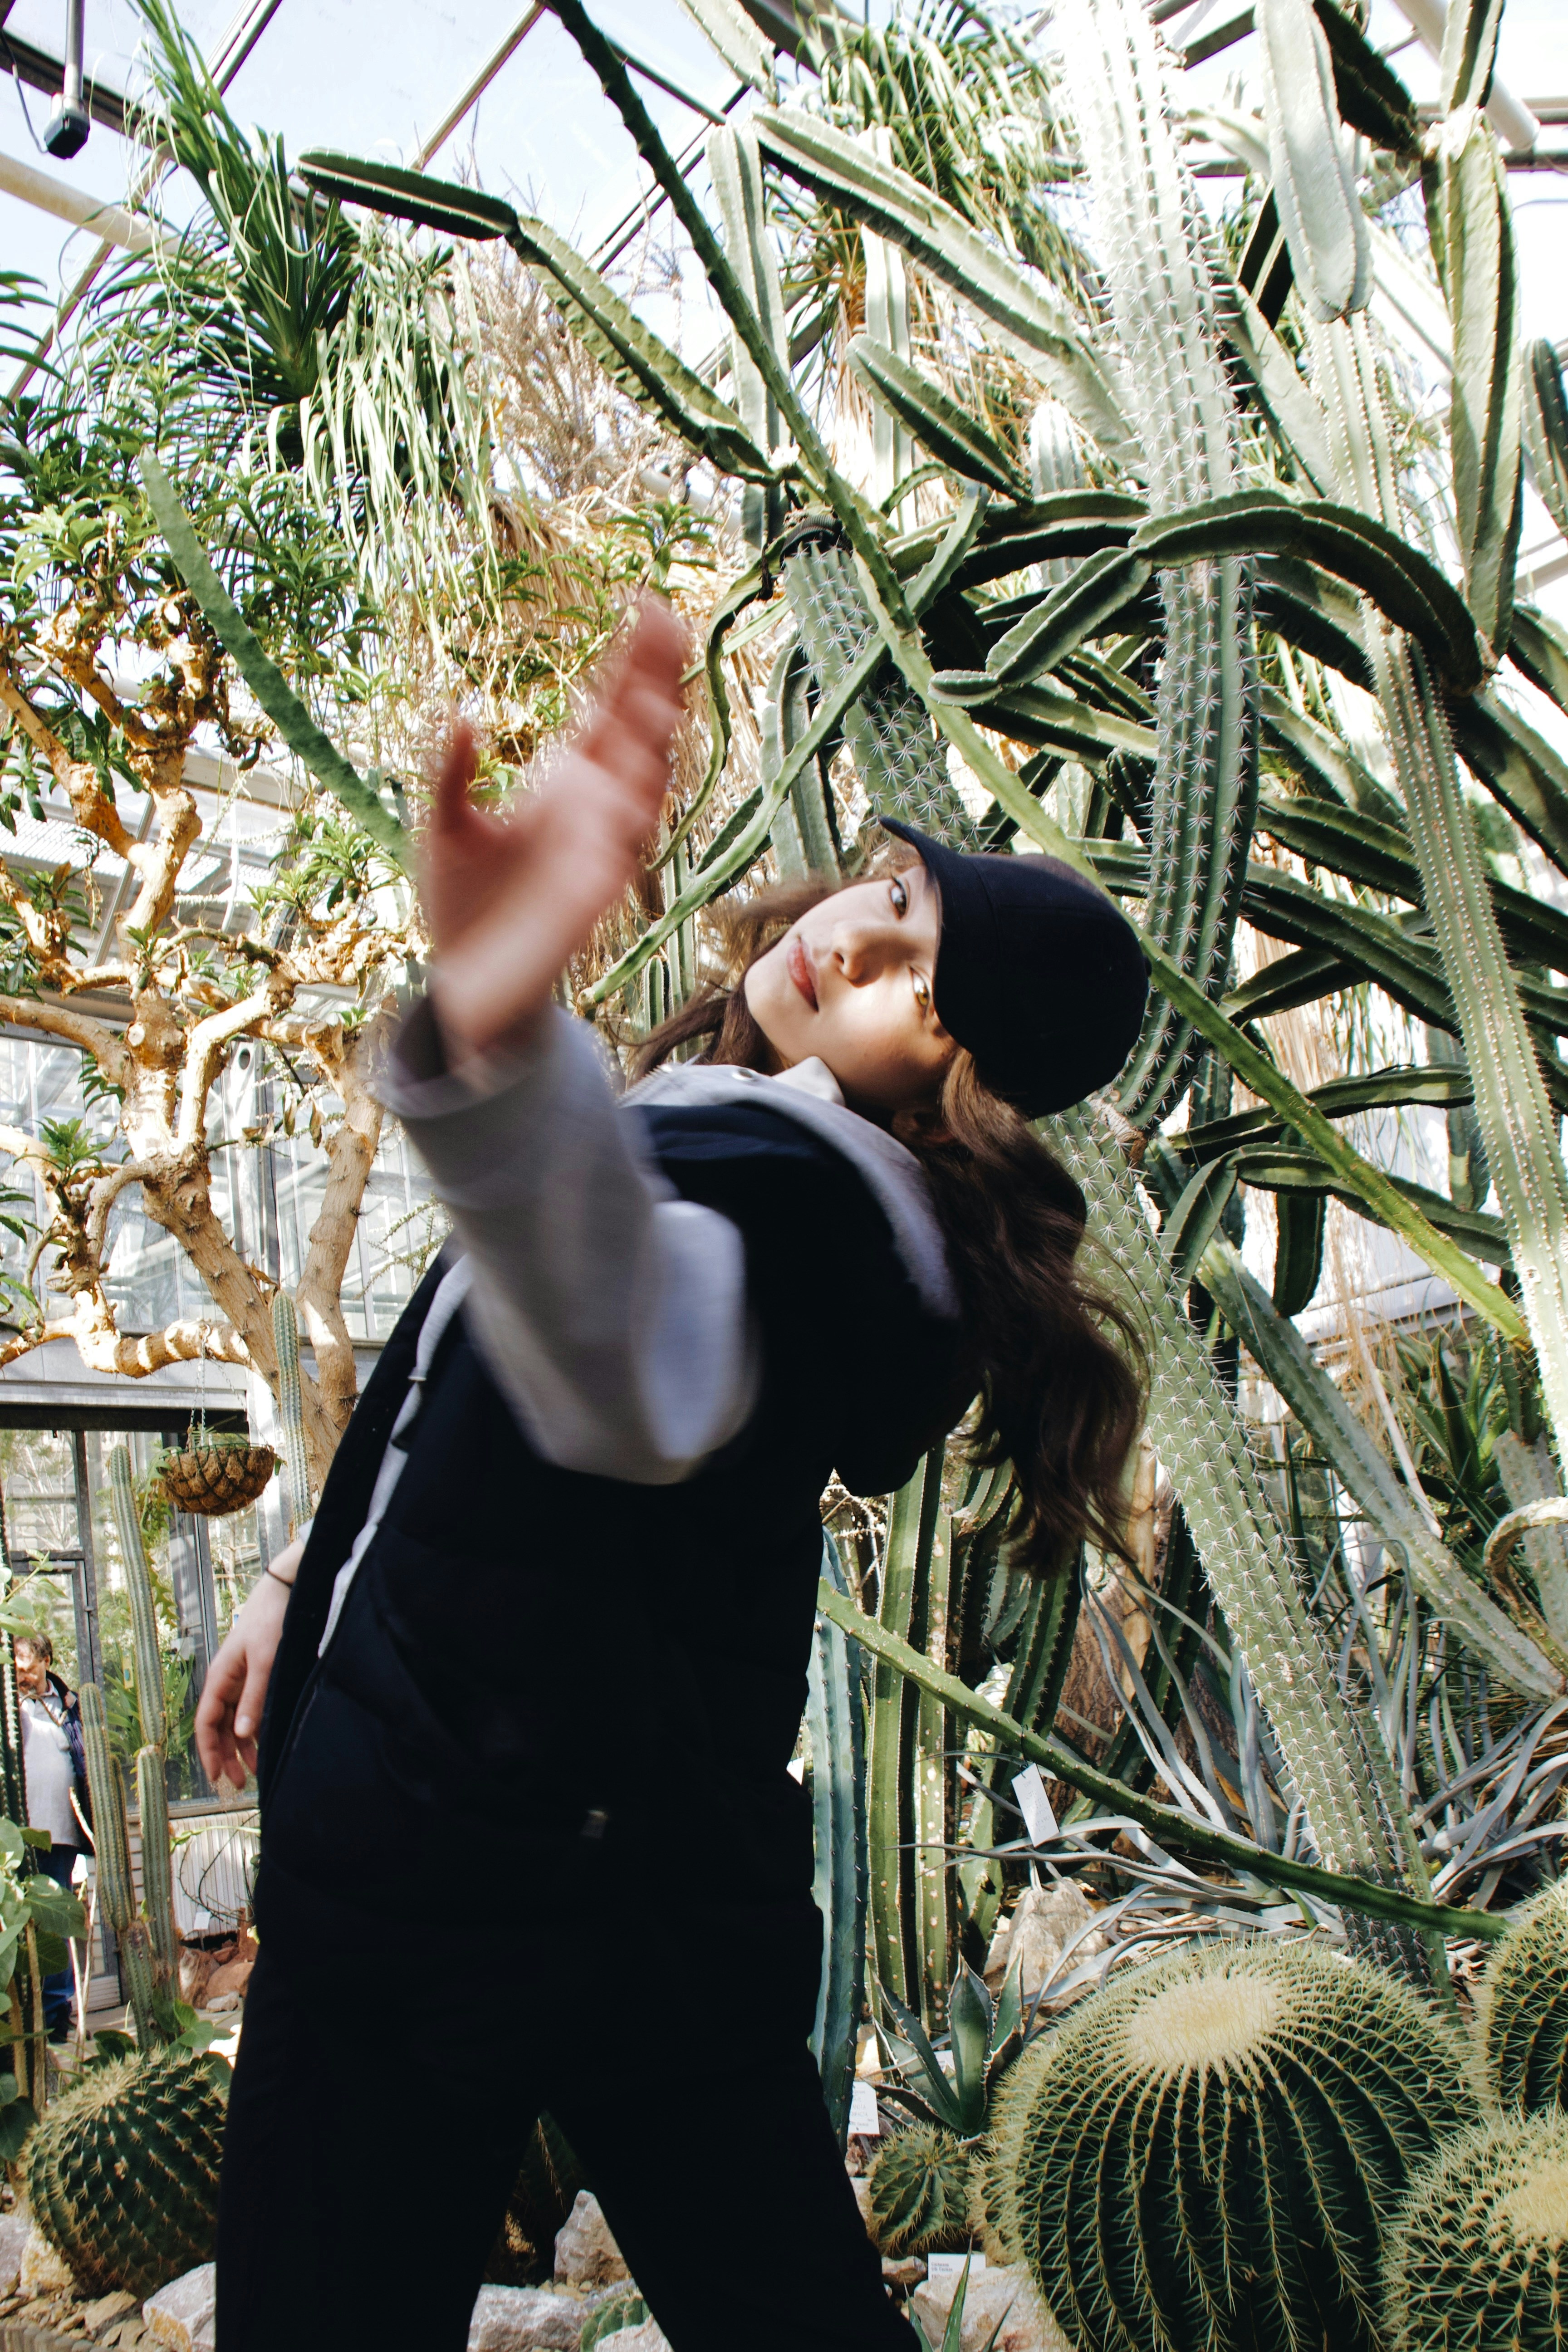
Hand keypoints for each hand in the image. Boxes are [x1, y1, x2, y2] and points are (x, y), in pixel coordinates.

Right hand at [195, 1539, 302, 1790]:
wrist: (283, 1592)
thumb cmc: (270, 1622)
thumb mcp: (264, 1662)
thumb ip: (253, 1697)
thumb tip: (240, 1734)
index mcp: (220, 1678)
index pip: (205, 1723)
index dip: (208, 1752)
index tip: (216, 1776)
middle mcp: (226, 1682)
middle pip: (218, 1727)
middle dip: (225, 1755)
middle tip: (237, 1783)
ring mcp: (240, 1680)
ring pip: (234, 1722)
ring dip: (240, 1747)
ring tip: (253, 1770)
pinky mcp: (256, 1677)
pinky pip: (248, 1710)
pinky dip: (253, 1730)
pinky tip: (263, 1743)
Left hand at [424, 597, 686, 1062]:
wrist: (463, 980)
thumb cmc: (460, 901)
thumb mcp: (441, 825)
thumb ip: (447, 773)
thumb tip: (458, 713)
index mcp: (565, 781)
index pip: (610, 707)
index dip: (633, 659)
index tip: (647, 602)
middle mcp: (594, 808)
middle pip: (639, 733)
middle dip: (655, 684)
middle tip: (666, 628)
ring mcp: (598, 851)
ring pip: (642, 788)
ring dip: (649, 747)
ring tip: (652, 700)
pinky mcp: (591, 897)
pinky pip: (618, 855)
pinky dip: (623, 824)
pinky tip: (626, 791)